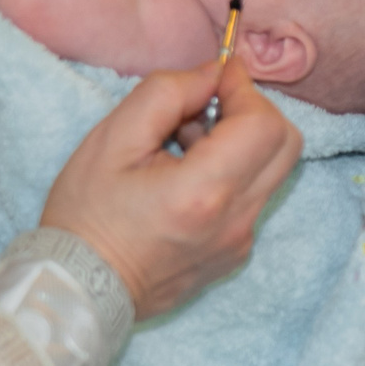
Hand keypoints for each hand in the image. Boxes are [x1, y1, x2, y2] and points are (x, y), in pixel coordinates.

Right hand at [42, 57, 302, 319]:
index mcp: (204, 192)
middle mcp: (235, 221)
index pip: (264, 124)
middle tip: (206, 106)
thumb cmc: (86, 215)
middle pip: (286, 145)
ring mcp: (239, 242)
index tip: (215, 78)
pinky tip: (184, 176)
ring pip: (270, 170)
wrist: (79, 290)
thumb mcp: (111, 138)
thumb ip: (167, 93)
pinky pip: (252, 198)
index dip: (245, 89)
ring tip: (183, 144)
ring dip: (241, 143)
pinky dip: (232, 173)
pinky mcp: (235, 253)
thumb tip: (212, 75)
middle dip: (253, 112)